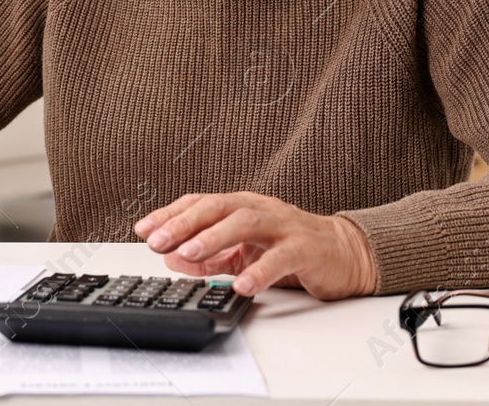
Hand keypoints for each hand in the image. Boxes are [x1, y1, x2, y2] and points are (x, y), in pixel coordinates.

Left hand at [133, 192, 376, 299]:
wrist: (346, 253)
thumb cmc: (292, 249)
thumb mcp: (244, 254)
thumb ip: (210, 257)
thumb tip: (173, 258)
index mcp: (242, 207)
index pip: (200, 203)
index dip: (169, 214)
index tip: (142, 229)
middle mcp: (260, 209)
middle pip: (217, 207)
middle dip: (183, 223)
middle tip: (157, 240)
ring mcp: (284, 226)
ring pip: (246, 223)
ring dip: (214, 238)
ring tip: (190, 254)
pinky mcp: (306, 248)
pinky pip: (281, 258)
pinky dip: (260, 271)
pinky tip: (242, 285)